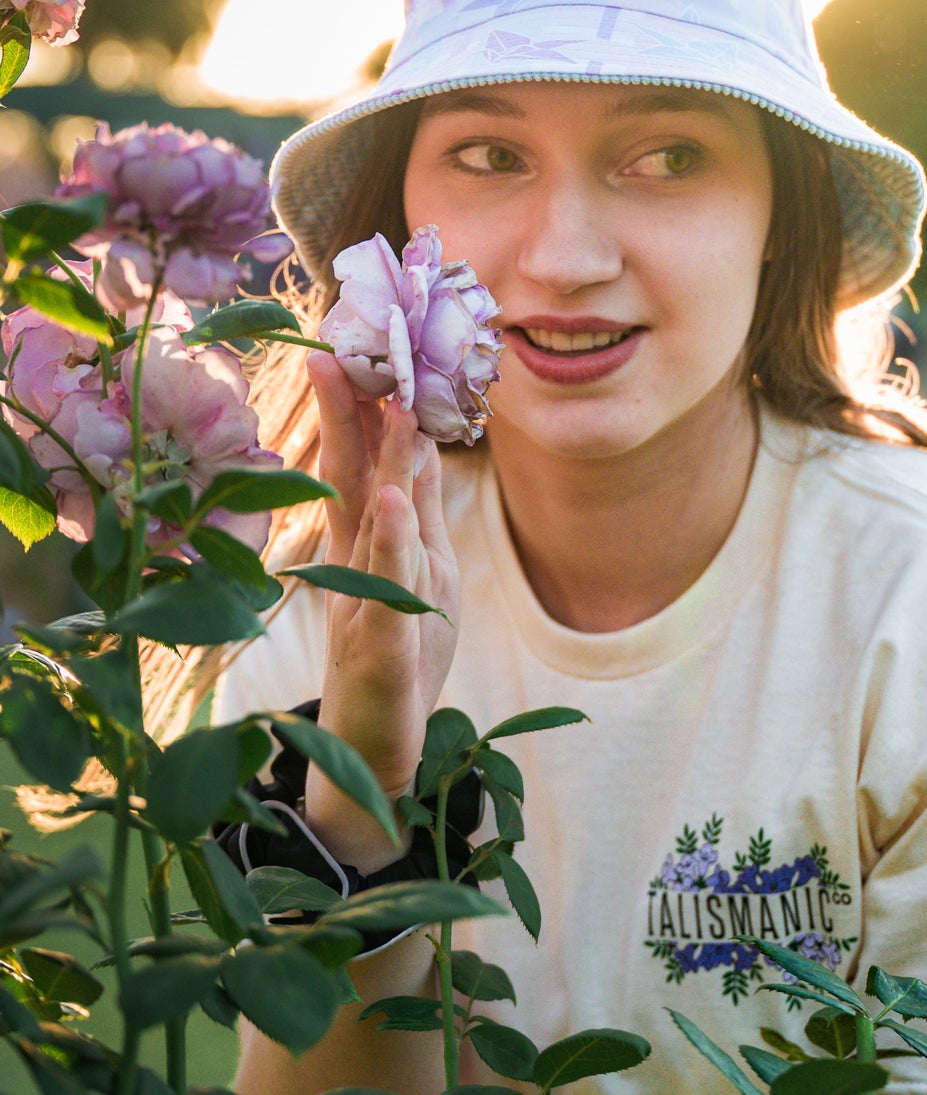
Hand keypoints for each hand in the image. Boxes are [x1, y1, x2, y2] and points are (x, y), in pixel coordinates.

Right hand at [302, 351, 460, 871]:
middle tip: (341, 347)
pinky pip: (384, 587)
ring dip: (375, 460)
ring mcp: (363, 601)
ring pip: (370, 521)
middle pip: (351, 477)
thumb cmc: (399, 655)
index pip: (364, 464)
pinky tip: (395, 507)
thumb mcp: (416, 577)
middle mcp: (358, 564)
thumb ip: (413, 516)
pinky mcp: (379, 645)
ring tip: (386, 401)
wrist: (374, 749)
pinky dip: (389, 545)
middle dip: (347, 414)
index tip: (363, 345)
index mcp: (370, 544)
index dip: (363, 408)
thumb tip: (418, 448)